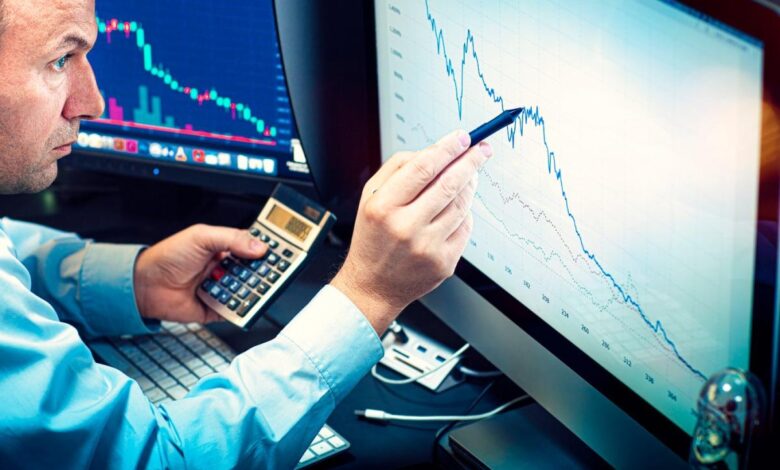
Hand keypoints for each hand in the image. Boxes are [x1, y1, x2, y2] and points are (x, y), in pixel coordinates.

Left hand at [133, 224, 267, 323]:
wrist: (146, 285)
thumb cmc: (167, 257)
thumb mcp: (201, 237)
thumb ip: (232, 239)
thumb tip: (259, 246)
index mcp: (224, 247)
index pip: (252, 246)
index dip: (268, 247)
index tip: (284, 248)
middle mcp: (225, 268)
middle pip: (255, 270)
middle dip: (266, 270)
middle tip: (277, 270)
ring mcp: (222, 288)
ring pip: (249, 290)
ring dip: (254, 289)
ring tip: (257, 285)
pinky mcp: (217, 309)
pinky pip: (236, 311)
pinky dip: (242, 309)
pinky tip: (245, 303)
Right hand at [331, 130, 492, 333]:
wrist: (373, 286)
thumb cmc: (373, 237)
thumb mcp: (371, 197)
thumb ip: (398, 168)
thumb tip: (436, 150)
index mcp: (384, 207)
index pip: (423, 168)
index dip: (447, 149)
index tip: (463, 137)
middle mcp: (405, 227)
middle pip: (449, 184)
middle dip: (470, 161)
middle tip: (481, 149)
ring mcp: (427, 247)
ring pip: (461, 205)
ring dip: (470, 185)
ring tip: (470, 175)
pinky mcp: (444, 262)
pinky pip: (465, 227)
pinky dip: (465, 213)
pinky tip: (457, 208)